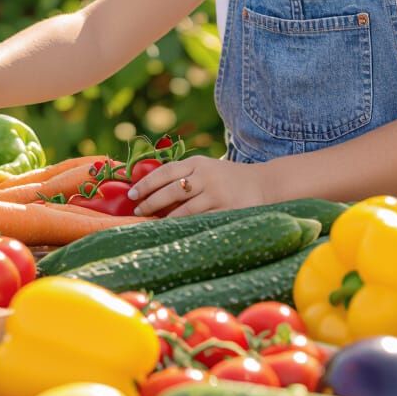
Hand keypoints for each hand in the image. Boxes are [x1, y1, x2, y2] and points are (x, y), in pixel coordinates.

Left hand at [128, 155, 266, 217]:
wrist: (265, 183)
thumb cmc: (229, 178)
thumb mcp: (207, 168)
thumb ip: (185, 174)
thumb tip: (150, 189)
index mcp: (198, 163)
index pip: (166, 171)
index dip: (146, 183)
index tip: (131, 193)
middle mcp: (206, 176)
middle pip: (171, 190)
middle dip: (150, 202)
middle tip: (137, 211)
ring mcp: (217, 194)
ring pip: (184, 210)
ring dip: (165, 219)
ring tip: (151, 225)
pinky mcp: (227, 211)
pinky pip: (201, 222)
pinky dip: (186, 228)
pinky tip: (175, 232)